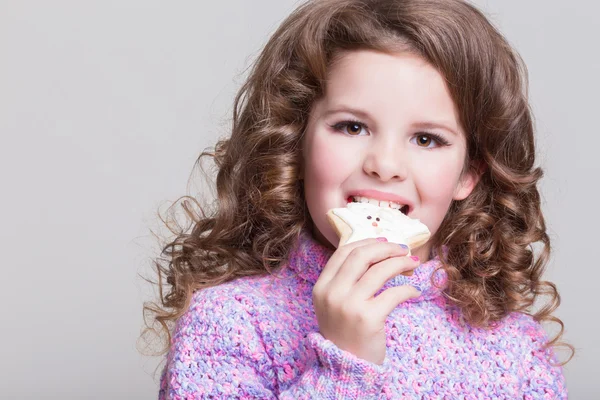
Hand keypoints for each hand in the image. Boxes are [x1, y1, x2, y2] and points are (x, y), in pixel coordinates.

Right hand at [312, 237, 420, 364]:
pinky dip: (408, 288)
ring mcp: (349, 305)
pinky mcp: (368, 319)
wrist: (345, 368)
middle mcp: (332, 293)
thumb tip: (374, 251)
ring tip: (413, 264)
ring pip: (379, 270)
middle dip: (386, 248)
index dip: (367, 242)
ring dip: (400, 263)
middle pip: (361, 256)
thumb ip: (345, 280)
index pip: (343, 252)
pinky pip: (393, 293)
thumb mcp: (334, 304)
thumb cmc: (345, 333)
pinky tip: (413, 291)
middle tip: (403, 250)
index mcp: (322, 286)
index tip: (385, 242)